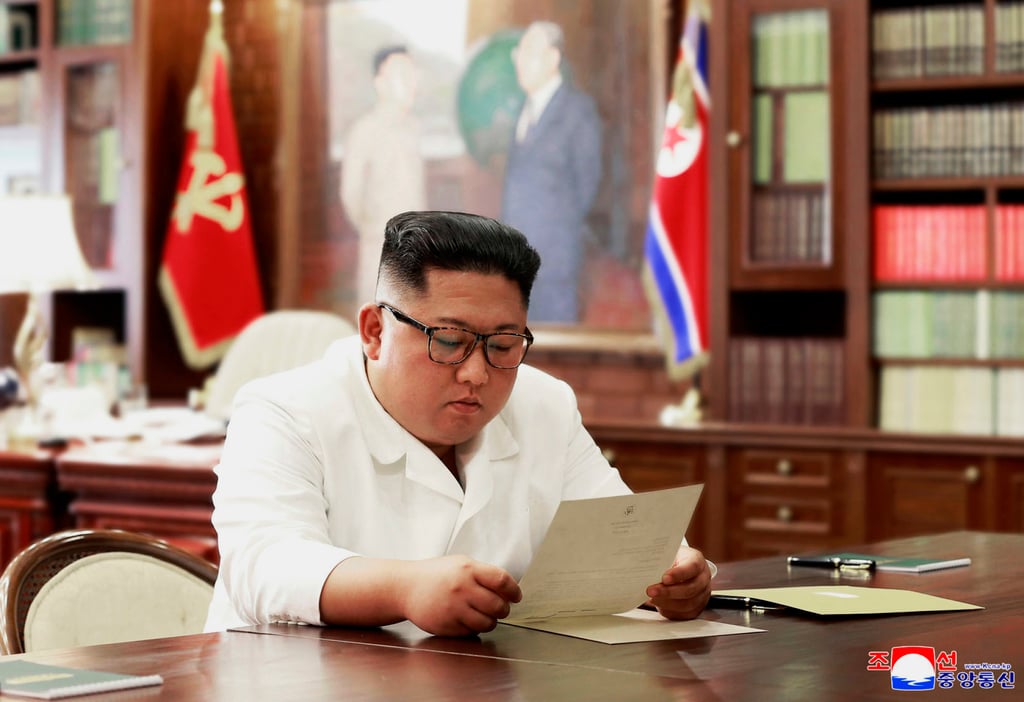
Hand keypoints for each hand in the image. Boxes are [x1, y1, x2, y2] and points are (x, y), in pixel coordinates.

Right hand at [401, 555, 521, 636]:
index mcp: (468, 569)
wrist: (405, 587)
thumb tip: (508, 588)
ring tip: (484, 615)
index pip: (502, 581)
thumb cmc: (436, 575)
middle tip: (501, 608)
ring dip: (491, 621)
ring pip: (487, 623)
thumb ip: (482, 574)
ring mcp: (454, 609)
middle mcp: (462, 588)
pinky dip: (473, 628)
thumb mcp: (460, 564)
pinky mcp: (447, 625)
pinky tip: (466, 619)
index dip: (514, 591)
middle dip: (504, 609)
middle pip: (498, 606)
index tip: (516, 596)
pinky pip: (471, 632)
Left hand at [644, 546, 711, 619]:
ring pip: (688, 604)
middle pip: (690, 589)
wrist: (680, 566)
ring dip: (667, 603)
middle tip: (651, 591)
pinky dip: (670, 611)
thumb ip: (662, 562)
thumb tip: (647, 573)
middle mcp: (703, 578)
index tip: (664, 578)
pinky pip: (684, 614)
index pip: (692, 567)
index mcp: (697, 560)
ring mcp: (702, 595)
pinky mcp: (696, 608)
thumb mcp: (668, 554)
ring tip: (652, 599)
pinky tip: (659, 605)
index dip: (678, 574)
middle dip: (668, 592)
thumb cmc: (673, 559)